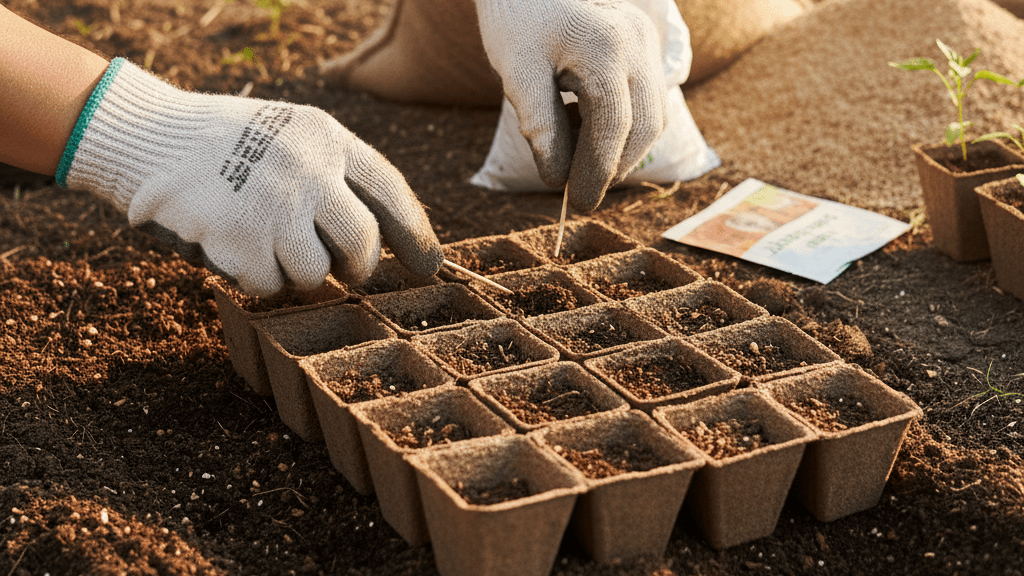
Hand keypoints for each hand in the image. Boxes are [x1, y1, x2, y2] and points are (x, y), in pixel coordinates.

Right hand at [60, 59, 442, 296]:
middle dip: (360, 267)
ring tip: (267, 241)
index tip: (430, 265)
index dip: (415, 232)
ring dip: (297, 272)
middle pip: (363, 242)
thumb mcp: (290, 136)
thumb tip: (387, 239)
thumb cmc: (227, 144)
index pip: (390, 188)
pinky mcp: (239, 239)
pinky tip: (234, 246)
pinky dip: (255, 278)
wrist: (147, 137)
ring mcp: (274, 205)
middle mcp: (307, 169)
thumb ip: (335, 175)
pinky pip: (269, 285)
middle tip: (348, 271)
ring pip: (315, 273)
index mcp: (326, 137)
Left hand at [473, 0, 666, 210]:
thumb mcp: (516, 73)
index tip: (575, 204)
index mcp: (606, 47)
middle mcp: (638, 43)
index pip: (612, 126)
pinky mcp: (645, 47)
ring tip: (577, 156)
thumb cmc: (516, 21)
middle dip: (614, 167)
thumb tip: (558, 181)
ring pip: (653, 117)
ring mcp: (647, 43)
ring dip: (620, 150)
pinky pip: (647, 101)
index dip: (595, 172)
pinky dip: (622, 127)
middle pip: (645, 127)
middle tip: (580, 192)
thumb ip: (539, 126)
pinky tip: (584, 126)